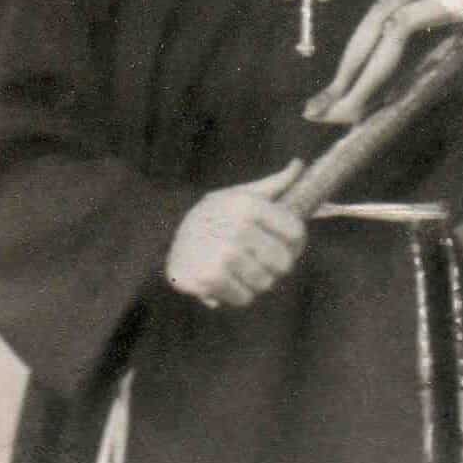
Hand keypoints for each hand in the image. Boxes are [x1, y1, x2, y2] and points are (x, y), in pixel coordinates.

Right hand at [165, 160, 306, 308]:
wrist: (163, 231)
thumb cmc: (214, 214)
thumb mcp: (241, 194)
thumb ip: (274, 184)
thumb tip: (299, 164)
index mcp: (250, 205)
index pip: (296, 232)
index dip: (294, 242)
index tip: (284, 244)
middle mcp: (238, 229)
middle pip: (283, 263)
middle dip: (274, 265)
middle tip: (258, 259)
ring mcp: (224, 255)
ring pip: (265, 283)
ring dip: (255, 281)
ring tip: (238, 267)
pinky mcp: (209, 278)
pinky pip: (244, 298)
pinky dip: (236, 294)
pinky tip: (224, 278)